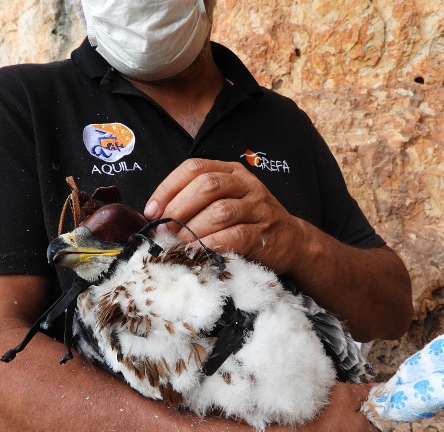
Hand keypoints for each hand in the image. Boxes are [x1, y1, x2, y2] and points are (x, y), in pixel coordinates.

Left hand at [144, 158, 305, 273]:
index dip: (168, 188)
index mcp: (230, 171)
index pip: (194, 168)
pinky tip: (200, 251)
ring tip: (178, 243)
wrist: (291, 241)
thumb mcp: (225, 201)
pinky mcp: (265, 233)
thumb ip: (195, 203)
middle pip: (207, 185)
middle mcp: (245, 184)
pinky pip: (237, 235)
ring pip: (221, 211)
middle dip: (179, 208)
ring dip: (193, 228)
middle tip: (164, 230)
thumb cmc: (247, 222)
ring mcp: (258, 207)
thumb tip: (155, 216)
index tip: (151, 211)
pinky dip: (214, 243)